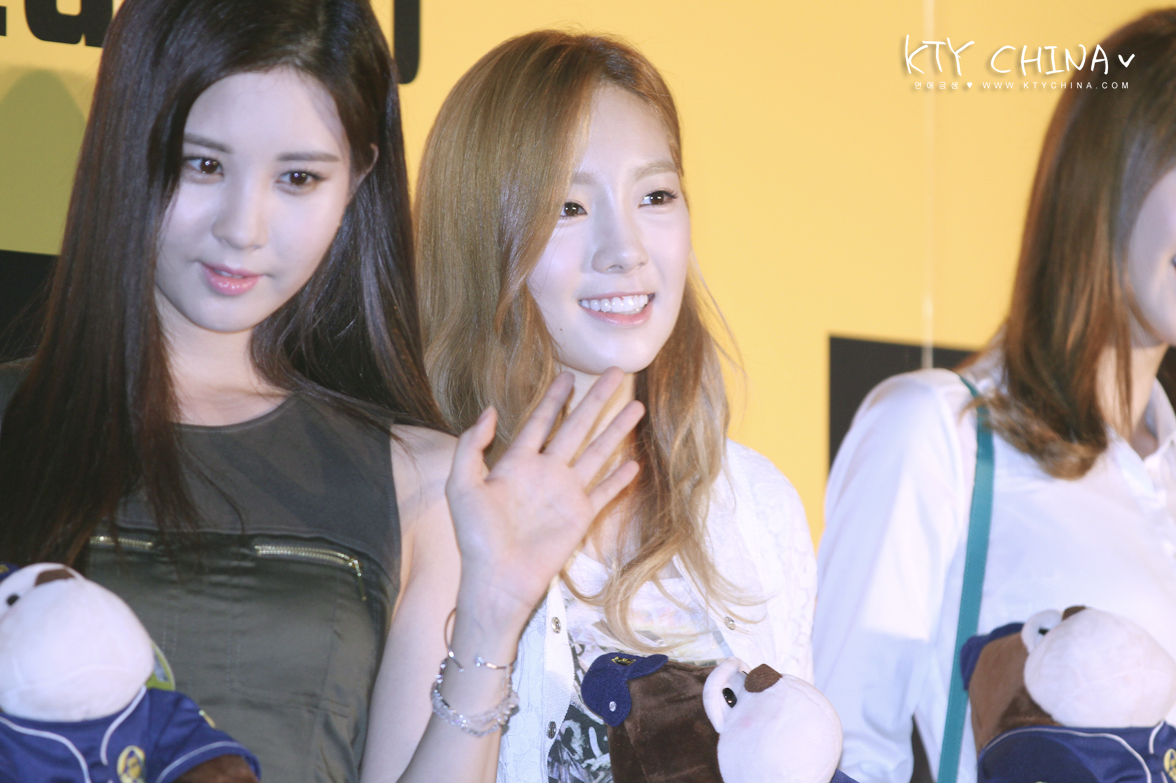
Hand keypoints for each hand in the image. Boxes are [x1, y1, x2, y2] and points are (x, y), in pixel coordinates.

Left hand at [445, 369, 642, 625]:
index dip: (554, 398)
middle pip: (577, 427)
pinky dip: (619, 478)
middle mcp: (546, 472)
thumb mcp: (461, 485)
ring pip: (597, 453)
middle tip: (615, 373)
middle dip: (596, 399)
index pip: (541, 421)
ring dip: (617, 430)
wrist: (498, 579)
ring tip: (636, 406)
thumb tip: (490, 410)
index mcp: (517, 463)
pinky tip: (634, 462)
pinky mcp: (580, 516)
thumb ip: (472, 446)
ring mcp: (565, 494)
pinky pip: (604, 492)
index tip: (567, 376)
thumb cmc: (475, 536)